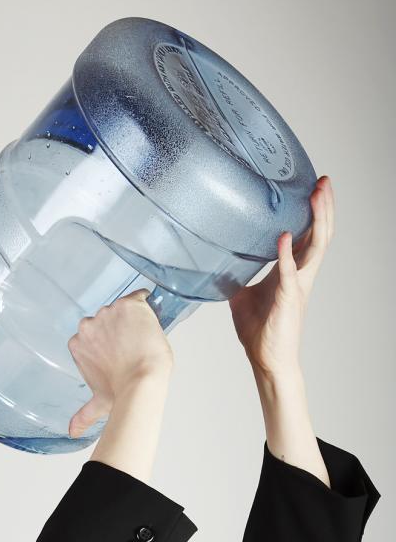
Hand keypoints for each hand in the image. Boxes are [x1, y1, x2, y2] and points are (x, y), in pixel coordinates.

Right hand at [67, 289, 172, 438]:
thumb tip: (72, 433)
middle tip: (132, 347)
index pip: (94, 333)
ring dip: (133, 320)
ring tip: (142, 339)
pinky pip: (139, 296)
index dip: (109, 341)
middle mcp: (88, 325)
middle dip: (118, 329)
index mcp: (77, 343)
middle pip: (107, 319)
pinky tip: (151, 319)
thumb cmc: (121, 392)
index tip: (119, 352)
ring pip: (122, 309)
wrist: (141, 382)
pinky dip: (147, 305)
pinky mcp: (129, 305)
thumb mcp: (98, 404)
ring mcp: (108, 313)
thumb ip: (83, 415)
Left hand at [228, 175, 334, 374]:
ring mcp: (297, 286)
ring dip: (317, 220)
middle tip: (323, 180)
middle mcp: (300, 274)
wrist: (265, 360)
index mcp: (291, 271)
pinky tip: (283, 237)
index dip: (313, 211)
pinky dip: (286, 254)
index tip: (313, 187)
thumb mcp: (242, 296)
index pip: (308, 234)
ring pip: (315, 247)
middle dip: (323, 206)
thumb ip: (236, 276)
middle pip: (320, 233)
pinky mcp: (287, 299)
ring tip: (316, 196)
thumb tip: (217, 264)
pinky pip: (289, 273)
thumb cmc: (260, 331)